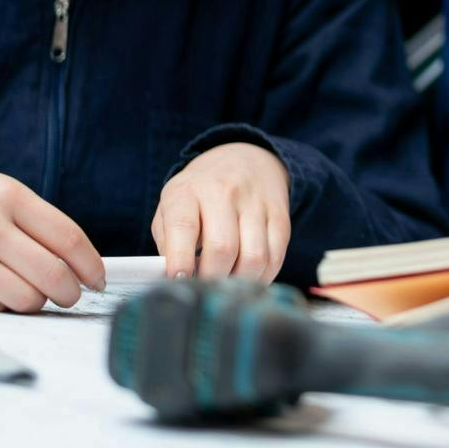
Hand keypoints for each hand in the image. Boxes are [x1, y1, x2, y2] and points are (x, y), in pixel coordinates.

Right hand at [0, 154, 103, 311]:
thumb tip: (80, 264)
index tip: (98, 279)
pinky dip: (5, 303)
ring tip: (37, 292)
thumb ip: (41, 224)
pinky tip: (3, 288)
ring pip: (24, 299)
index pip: (69, 239)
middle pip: (51, 275)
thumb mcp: (7, 192)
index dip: (92, 265)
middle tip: (72, 294)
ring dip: (39, 301)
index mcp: (11, 197)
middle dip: (71, 292)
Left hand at [152, 142, 290, 281]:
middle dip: (212, 279)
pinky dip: (262, 277)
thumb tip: (176, 280)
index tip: (178, 281)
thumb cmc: (198, 195)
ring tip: (226, 286)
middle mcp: (224, 192)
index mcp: (188, 191)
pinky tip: (248, 278)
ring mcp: (256, 203)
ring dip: (239, 282)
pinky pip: (276, 257)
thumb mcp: (171, 207)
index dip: (180, 260)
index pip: (184, 227)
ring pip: (254, 257)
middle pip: (223, 248)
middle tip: (204, 289)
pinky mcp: (280, 215)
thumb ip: (168, 242)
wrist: (244, 158)